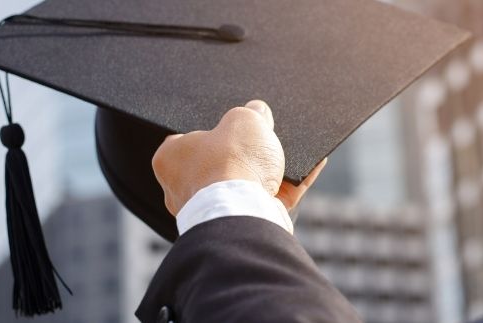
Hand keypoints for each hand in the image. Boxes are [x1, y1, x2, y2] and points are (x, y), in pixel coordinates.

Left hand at [152, 100, 325, 215]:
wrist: (244, 212)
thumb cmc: (230, 164)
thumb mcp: (243, 120)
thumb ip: (251, 112)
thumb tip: (259, 112)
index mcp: (170, 160)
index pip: (188, 139)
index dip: (215, 128)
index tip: (235, 123)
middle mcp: (185, 189)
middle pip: (222, 162)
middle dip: (246, 151)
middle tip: (264, 135)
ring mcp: (215, 209)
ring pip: (247, 182)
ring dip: (269, 169)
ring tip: (291, 151)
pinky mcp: (245, 222)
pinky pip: (272, 198)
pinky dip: (291, 184)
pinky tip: (311, 166)